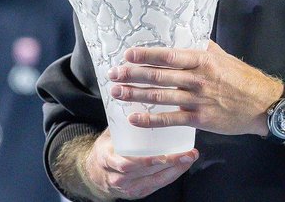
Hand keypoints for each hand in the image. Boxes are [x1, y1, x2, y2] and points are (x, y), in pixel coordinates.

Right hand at [82, 128, 197, 198]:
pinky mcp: (137, 192)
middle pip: (146, 173)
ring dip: (175, 170)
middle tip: (188, 153)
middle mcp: (117, 177)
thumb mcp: (110, 135)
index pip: (127, 164)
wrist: (94, 172)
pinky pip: (156, 185)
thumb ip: (123, 121)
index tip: (165, 153)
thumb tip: (141, 94)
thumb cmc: (107, 148)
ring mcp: (127, 188)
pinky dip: (171, 175)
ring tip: (190, 157)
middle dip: (169, 164)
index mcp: (107, 160)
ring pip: (154, 181)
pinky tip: (183, 165)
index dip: (148, 160)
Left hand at [108, 41, 282, 136]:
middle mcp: (198, 79)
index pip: (169, 55)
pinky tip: (134, 118)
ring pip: (160, 96)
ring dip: (135, 94)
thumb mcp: (224, 58)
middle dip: (133, 74)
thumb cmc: (244, 79)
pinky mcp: (199, 119)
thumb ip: (204, 49)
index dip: (146, 55)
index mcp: (203, 60)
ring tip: (116, 92)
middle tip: (113, 73)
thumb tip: (186, 36)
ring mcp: (197, 100)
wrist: (263, 105)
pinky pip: (169, 119)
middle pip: (159, 76)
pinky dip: (150, 119)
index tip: (128, 54)